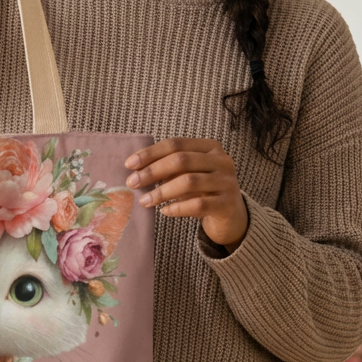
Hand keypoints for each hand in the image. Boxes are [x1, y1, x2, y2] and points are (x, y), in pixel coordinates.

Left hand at [125, 138, 248, 251]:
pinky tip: (165, 211)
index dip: (151, 153)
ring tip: (145, 201)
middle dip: (153, 171)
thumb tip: (136, 170)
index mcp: (210, 147)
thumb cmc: (204, 192)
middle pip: (181, 160)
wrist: (232, 217)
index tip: (129, 164)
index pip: (176, 144)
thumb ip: (169, 168)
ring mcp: (227, 182)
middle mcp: (222, 161)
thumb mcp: (188, 175)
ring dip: (161, 192)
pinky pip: (198, 204)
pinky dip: (177, 208)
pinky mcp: (227, 204)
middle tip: (133, 183)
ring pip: (189, 182)